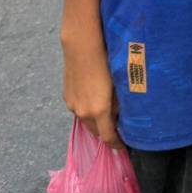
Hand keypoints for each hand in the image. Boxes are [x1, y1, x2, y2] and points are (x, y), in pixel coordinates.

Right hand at [62, 24, 121, 148]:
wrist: (82, 46)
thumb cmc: (106, 61)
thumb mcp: (119, 84)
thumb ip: (121, 103)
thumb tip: (123, 115)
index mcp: (99, 110)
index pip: (108, 137)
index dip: (117, 144)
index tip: (125, 145)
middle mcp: (83, 112)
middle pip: (96, 131)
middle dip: (107, 132)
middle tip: (120, 129)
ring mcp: (72, 105)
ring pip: (86, 121)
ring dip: (97, 121)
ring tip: (110, 114)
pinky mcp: (66, 97)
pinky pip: (79, 110)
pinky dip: (88, 111)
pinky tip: (96, 100)